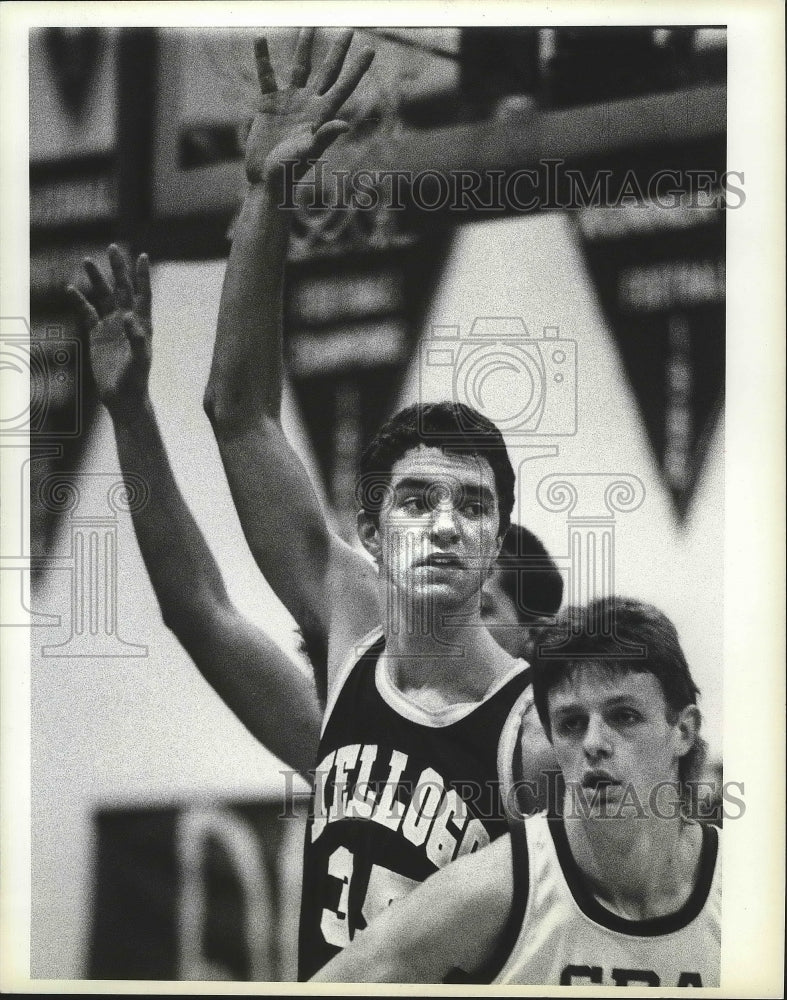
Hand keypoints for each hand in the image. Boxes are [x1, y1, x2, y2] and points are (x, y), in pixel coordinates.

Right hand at [66, 244, 151, 413]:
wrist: (122, 397)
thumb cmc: (135, 379)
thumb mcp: (139, 359)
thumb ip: (136, 339)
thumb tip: (128, 317)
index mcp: (142, 324)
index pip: (143, 294)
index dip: (142, 276)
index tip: (143, 256)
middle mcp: (127, 321)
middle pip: (122, 289)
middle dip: (118, 269)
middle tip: (113, 248)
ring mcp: (111, 326)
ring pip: (103, 297)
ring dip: (96, 280)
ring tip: (87, 261)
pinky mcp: (97, 334)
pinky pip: (87, 313)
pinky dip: (79, 301)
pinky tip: (70, 289)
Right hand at [244, 28, 374, 189]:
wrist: (266, 179)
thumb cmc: (289, 171)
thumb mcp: (308, 153)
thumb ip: (324, 137)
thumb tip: (345, 124)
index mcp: (323, 114)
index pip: (344, 85)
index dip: (358, 68)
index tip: (371, 48)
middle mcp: (309, 104)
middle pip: (327, 71)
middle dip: (338, 51)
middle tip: (349, 30)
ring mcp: (289, 101)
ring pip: (299, 66)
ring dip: (304, 46)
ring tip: (309, 24)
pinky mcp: (268, 103)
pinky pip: (266, 75)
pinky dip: (263, 58)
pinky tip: (261, 39)